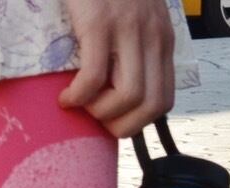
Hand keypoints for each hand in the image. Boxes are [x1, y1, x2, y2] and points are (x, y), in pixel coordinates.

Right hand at [58, 0, 176, 138]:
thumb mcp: (132, 18)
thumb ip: (132, 48)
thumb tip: (114, 88)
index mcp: (162, 39)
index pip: (164, 100)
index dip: (136, 122)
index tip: (110, 118)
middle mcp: (152, 36)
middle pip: (151, 107)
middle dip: (120, 127)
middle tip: (93, 118)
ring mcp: (128, 29)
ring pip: (128, 98)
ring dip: (98, 114)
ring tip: (79, 104)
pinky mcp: (100, 23)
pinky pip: (92, 80)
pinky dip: (77, 98)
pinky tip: (65, 96)